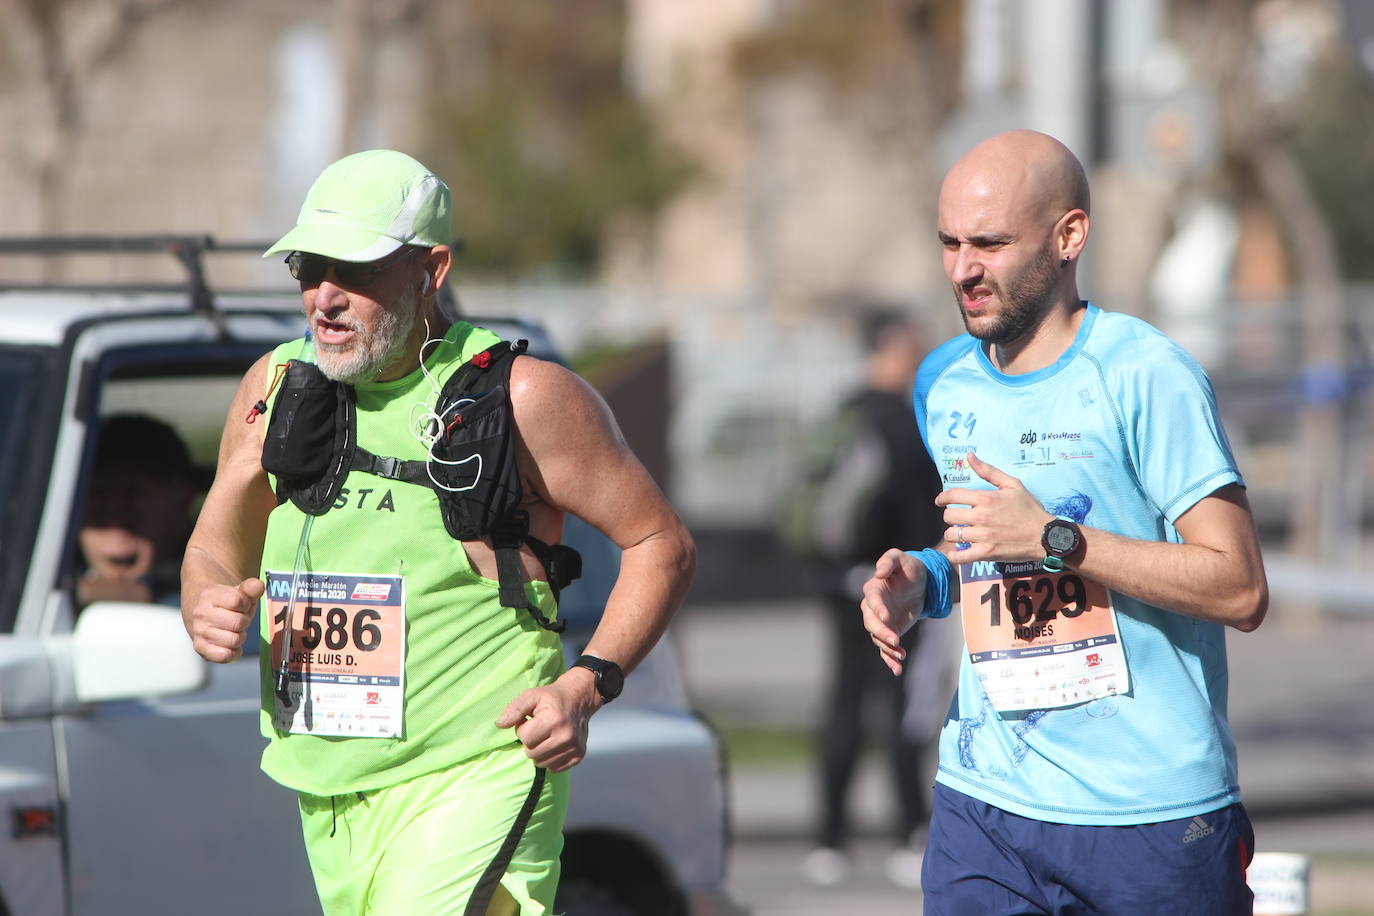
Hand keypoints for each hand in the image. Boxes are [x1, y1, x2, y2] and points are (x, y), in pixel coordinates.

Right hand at [186, 578, 262, 662]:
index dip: (246, 604)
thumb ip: (251, 588)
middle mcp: (201, 614)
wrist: (203, 612)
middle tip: (239, 619)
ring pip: (234, 640)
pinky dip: (233, 652)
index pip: (237, 601)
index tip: (242, 605)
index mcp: (210, 595)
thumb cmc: (227, 603)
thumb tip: (258, 586)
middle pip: (238, 622)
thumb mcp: (240, 592)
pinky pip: (224, 656)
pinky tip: (231, 644)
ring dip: (240, 637)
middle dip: (244, 621)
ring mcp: (199, 632)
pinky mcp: (201, 648)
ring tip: (233, 630)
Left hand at [495, 671, 600, 771]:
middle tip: (538, 728)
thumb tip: (499, 724)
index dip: (523, 729)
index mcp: (554, 720)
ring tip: (546, 736)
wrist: (579, 699)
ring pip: (541, 763)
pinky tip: (554, 744)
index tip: (531, 720)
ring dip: (539, 751)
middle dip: (530, 742)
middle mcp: (566, 736)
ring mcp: (574, 748)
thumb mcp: (531, 696)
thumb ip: (514, 709)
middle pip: (532, 754)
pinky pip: (554, 768)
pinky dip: (550, 758)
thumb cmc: (551, 698)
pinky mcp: (578, 756)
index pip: (525, 738)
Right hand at [860, 548, 926, 675]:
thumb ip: (888, 561)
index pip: (871, 601)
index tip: (886, 617)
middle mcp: (873, 607)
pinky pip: (886, 648)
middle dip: (882, 633)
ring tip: (901, 655)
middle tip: (895, 640)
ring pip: (878, 638)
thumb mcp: (900, 558)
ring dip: (888, 649)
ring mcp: (880, 621)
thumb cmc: (908, 567)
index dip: (878, 609)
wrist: (920, 582)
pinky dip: (890, 659)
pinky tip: (897, 669)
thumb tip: (878, 572)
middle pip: (871, 623)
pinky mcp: (890, 631)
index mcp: (873, 589)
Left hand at [935, 453, 1051, 564]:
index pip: (952, 495)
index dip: (942, 498)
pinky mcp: (986, 553)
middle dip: (950, 516)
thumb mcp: (1012, 484)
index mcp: (985, 499)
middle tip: (957, 519)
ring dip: (953, 534)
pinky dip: (955, 556)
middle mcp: (981, 516)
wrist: (1045, 535)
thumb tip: (969, 456)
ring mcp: (983, 536)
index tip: (940, 501)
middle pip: (949, 516)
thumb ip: (988, 471)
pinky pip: (961, 557)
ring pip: (952, 535)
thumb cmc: (1029, 509)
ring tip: (960, 533)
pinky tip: (956, 553)